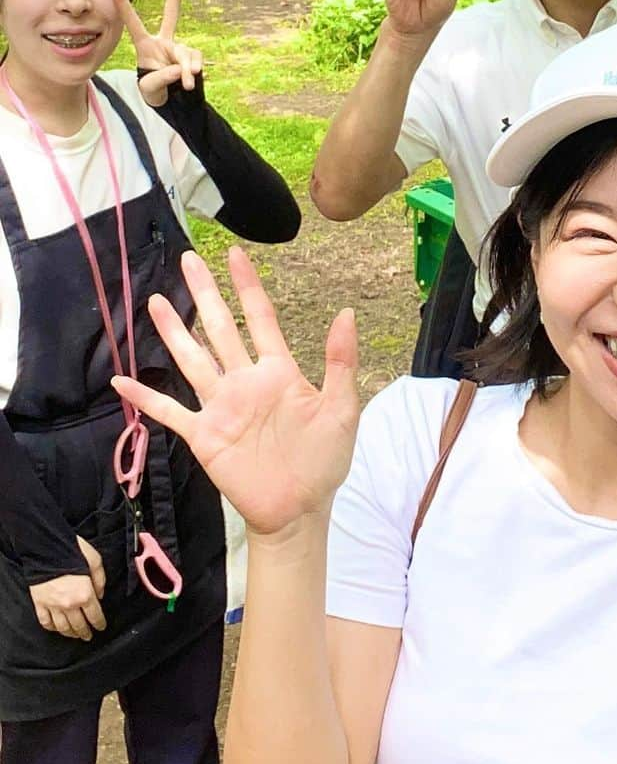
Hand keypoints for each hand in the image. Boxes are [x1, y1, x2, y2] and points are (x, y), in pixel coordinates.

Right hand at [28, 536, 106, 640]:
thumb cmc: (72, 551)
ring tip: (75, 635)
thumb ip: (100, 579)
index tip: (101, 627)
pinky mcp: (39, 604)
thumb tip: (100, 595)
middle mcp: (69, 604)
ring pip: (62, 627)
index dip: (99, 623)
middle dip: (85, 632)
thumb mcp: (95, 560)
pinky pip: (46, 622)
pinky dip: (52, 628)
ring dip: (70, 633)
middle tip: (88, 636)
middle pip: (79, 625)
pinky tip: (57, 629)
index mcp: (85, 594)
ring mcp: (52, 606)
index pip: (95, 615)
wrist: (46, 549)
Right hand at [112, 248, 360, 536]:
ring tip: (155, 301)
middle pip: (220, 329)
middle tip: (187, 260)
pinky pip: (169, 412)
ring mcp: (221, 407)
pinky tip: (122, 381)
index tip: (235, 254)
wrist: (300, 509)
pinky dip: (146, 398)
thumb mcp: (342, 408)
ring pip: (192, 360)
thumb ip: (340, 362)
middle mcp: (245, 381)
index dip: (247, 286)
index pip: (260, 317)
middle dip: (204, 294)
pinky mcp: (204, 436)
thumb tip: (346, 313)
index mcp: (279, 371)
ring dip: (173, 332)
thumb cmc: (324, 460)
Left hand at [113, 0, 203, 106]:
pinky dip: (194, 70)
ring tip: (186, 84)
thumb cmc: (153, 90)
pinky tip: (193, 78)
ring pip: (185, 52)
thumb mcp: (150, 87)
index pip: (132, 22)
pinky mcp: (192, 56)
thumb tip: (182, 69)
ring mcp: (179, 48)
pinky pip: (195, 60)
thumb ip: (163, 77)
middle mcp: (163, 41)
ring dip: (187, 69)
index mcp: (145, 45)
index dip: (123, 4)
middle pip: (171, 14)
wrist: (170, 100)